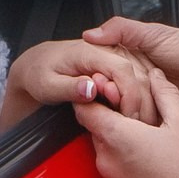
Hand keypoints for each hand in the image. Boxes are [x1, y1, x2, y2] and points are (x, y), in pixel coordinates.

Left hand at [0, 39, 158, 130]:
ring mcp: (113, 57)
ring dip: (142, 103)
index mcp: (89, 51)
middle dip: (139, 103)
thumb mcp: (47, 85)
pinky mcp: (116, 66)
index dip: (129, 95)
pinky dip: (139, 100)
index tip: (126, 117)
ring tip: (134, 125)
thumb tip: (92, 89)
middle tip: (132, 127)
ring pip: (142, 79)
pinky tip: (133, 117)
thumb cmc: (38, 74)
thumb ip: (69, 87)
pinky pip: (136, 82)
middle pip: (137, 74)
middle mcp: (106, 50)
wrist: (36, 65)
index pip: (122, 69)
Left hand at [76, 66, 178, 177]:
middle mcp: (106, 161)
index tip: (110, 87)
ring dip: (118, 137)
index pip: (84, 109)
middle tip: (136, 106)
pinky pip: (114, 166)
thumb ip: (165, 94)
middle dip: (111, 115)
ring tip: (149, 130)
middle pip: (94, 128)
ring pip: (105, 147)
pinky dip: (124, 156)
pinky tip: (151, 153)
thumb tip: (155, 75)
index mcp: (118, 139)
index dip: (94, 94)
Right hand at [80, 17, 178, 134]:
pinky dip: (139, 133)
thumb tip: (89, 33)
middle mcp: (139, 86)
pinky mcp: (163, 129)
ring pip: (124, 117)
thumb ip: (124, 30)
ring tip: (124, 112)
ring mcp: (151, 108)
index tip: (94, 79)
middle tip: (110, 96)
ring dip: (124, 116)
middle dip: (109, 97)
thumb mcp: (159, 35)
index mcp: (135, 62)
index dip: (97, 76)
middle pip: (111, 96)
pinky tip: (135, 130)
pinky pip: (144, 135)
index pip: (104, 71)